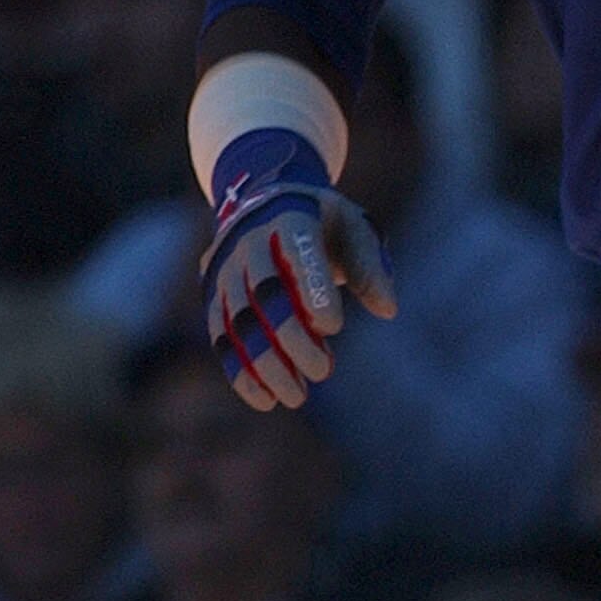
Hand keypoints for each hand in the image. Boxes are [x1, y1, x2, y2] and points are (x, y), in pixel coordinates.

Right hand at [201, 146, 394, 411]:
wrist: (265, 200)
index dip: (310, 289)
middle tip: (324, 372)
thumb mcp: (355, 228)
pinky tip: (265, 400)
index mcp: (288, 215)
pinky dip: (241, 370)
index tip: (333, 328)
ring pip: (237, 321)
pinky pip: (221, 336)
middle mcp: (248, 240)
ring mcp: (224, 269)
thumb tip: (388, 309)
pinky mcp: (212, 295)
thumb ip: (370, 266)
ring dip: (265, 363)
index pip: (296, 252)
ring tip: (297, 397)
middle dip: (290, 336)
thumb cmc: (324, 221)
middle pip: (263, 293)